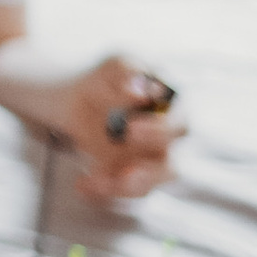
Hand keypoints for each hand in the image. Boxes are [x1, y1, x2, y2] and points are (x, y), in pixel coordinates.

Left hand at [55, 57, 183, 203]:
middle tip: (125, 174)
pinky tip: (82, 185)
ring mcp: (145, 163)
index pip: (179, 125)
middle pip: (170, 166)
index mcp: (171, 111)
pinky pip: (118, 191)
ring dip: (123, 189)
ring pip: (146, 186)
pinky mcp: (125, 178)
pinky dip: (100, 191)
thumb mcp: (115, 65)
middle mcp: (165, 142)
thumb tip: (140, 92)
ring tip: (96, 182)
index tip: (131, 130)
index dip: (160, 131)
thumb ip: (128, 71)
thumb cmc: (109, 78)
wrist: (77, 98)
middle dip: (149, 175)